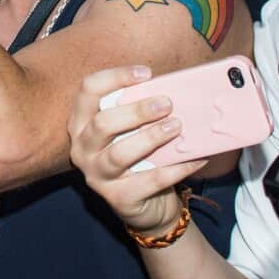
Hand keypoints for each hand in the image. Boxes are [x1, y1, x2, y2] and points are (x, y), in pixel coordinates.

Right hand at [67, 66, 207, 236]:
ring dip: (151, 138)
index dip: (115, 77)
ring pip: (119, 154)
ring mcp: (96, 175)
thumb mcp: (135, 129)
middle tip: (167, 104)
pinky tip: (196, 158)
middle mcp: (82, 148)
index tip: (146, 74)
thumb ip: (143, 109)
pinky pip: (148, 181)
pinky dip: (175, 168)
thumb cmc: (141, 156)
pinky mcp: (117, 198)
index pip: (88, 91)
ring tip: (176, 127)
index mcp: (82, 123)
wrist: (147, 204)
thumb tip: (175, 86)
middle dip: (136, 111)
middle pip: (102, 123)